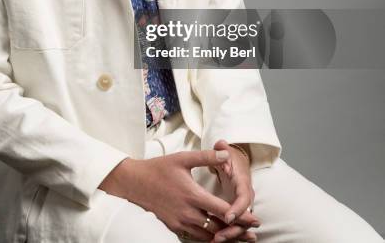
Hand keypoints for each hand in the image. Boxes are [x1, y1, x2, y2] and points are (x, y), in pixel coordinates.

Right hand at [99, 149, 258, 240]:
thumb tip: (225, 154)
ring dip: (224, 237)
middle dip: (237, 232)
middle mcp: (188, 213)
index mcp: (193, 195)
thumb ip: (205, 157)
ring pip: (208, 236)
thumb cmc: (159, 168)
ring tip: (239, 238)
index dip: (240, 217)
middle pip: (218, 228)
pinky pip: (195, 237)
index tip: (255, 220)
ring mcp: (180, 222)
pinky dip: (208, 238)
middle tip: (253, 235)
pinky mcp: (174, 227)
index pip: (222, 211)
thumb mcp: (182, 158)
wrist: (134, 182)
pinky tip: (216, 237)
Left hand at [209, 139, 258, 242]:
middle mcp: (246, 197)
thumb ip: (222, 149)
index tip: (227, 216)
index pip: (244, 198)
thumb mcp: (226, 151)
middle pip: (243, 218)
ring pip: (240, 225)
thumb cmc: (230, 157)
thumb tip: (221, 147)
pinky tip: (216, 240)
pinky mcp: (237, 211)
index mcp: (243, 183)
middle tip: (218, 237)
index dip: (237, 209)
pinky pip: (235, 225)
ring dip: (229, 234)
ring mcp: (243, 206)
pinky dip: (228, 233)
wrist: (237, 160)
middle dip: (232, 229)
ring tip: (215, 241)